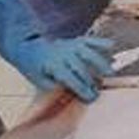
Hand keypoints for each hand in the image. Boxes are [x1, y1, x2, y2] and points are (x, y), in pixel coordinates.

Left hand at [0, 0, 115, 100]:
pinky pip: (90, 40)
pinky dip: (101, 42)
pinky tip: (112, 45)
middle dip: (92, 82)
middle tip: (98, 92)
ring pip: (89, 53)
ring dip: (101, 63)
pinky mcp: (75, 41)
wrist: (27, 47)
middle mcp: (64, 54)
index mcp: (54, 65)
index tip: (90, 98)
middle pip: (82, 68)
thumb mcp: (37, 80)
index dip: (82, 90)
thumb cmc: (33, 66)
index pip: (72, 79)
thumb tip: (69, 87)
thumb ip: (53, 85)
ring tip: (110, 72)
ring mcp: (70, 45)